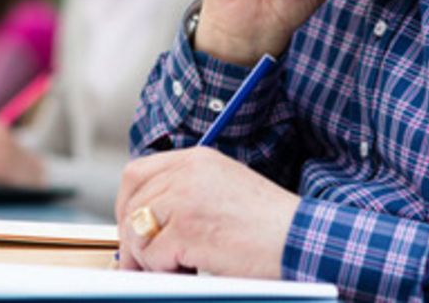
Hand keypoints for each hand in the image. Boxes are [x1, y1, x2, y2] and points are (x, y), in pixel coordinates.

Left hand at [115, 148, 298, 277]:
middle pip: (132, 201)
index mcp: (197, 159)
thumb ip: (186, 193)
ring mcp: (184, 199)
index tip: (133, 228)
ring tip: (179, 265)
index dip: (128, 204)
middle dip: (131, 234)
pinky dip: (165, 269)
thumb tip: (147, 222)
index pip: (138, 173)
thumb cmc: (270, 224)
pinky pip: (153, 255)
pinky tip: (191, 269)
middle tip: (140, 259)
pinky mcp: (186, 229)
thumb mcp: (224, 190)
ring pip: (138, 231)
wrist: (301, 239)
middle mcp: (187, 172)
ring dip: (151, 256)